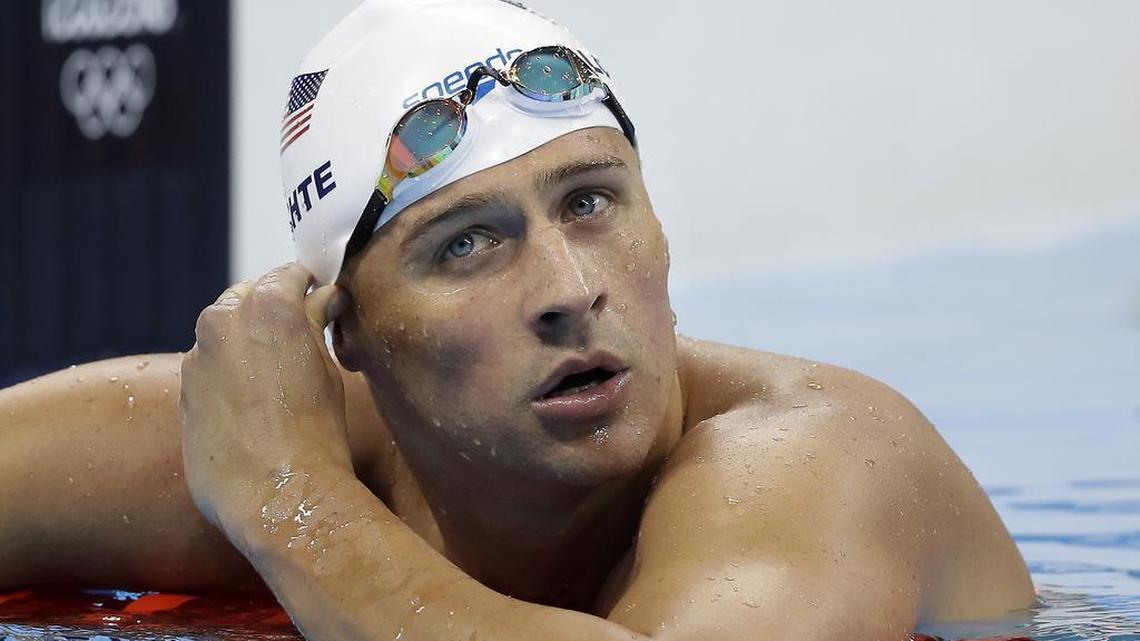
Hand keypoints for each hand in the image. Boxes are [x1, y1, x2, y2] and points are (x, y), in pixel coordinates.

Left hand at [179, 263, 351, 537]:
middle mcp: (221, 323)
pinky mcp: (182, 395)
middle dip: (271, 309)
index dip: (308, 285)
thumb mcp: (328, 368)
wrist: (277, 494)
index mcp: (266, 306)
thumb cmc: (315, 431)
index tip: (321, 298)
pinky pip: (209, 371)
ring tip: (278, 377)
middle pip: (247, 298)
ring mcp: (196, 359)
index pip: (287, 275)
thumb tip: (322, 298)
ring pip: (223, 335)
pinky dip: (229, 375)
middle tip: (301, 336)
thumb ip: (316, 323)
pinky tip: (255, 406)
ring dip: (247, 343)